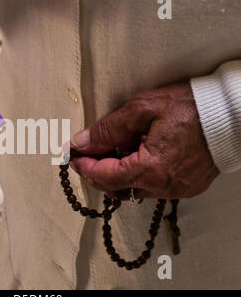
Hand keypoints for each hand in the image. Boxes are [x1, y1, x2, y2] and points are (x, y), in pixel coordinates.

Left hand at [69, 81, 219, 198]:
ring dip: (118, 173)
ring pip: (133, 189)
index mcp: (150, 169)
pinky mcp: (186, 187)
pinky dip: (138, 174)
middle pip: (116, 187)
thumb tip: (81, 143)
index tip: (72, 156)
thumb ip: (109, 129)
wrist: (233, 112)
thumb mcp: (143, 109)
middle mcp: (162, 187)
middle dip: (98, 170)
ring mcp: (176, 190)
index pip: (104, 177)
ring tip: (117, 148)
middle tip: (88, 151)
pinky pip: (152, 187)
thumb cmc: (191, 106)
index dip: (84, 167)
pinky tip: (139, 153)